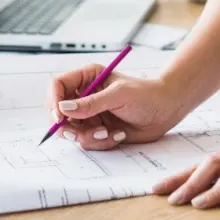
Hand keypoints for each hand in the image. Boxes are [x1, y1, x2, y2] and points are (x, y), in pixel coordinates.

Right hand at [48, 64, 182, 150]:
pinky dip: (101, 142)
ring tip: (109, 133)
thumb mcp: (118, 95)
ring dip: (89, 137)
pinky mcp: (98, 130)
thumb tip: (63, 109)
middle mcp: (85, 95)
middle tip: (79, 134)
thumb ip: (91, 103)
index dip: (54, 101)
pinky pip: (87, 142)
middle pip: (59, 112)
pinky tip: (118, 135)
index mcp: (87, 77)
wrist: (165, 111)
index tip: (60, 117)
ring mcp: (90, 114)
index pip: (58, 86)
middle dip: (69, 127)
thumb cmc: (145, 95)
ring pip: (72, 131)